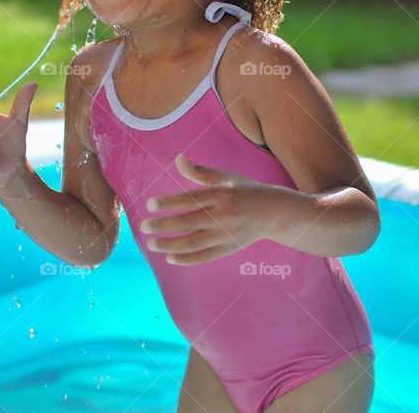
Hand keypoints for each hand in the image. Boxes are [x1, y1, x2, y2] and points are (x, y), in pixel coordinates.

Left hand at [140, 153, 283, 264]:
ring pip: (193, 243)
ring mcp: (227, 235)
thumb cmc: (245, 190)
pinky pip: (204, 257)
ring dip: (169, 245)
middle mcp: (224, 216)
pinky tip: (169, 257)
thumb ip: (199, 171)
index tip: (150, 204)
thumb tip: (177, 159)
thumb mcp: (225, 176)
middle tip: (144, 227)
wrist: (274, 212)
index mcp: (222, 194)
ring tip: (151, 244)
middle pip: (188, 223)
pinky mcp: (229, 249)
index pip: (190, 199)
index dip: (168, 202)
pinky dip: (186, 259)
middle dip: (163, 226)